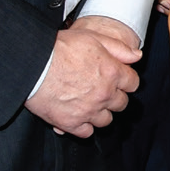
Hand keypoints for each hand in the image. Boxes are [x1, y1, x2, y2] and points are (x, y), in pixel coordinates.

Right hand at [24, 20, 141, 136]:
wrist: (33, 65)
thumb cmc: (60, 48)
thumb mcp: (93, 38)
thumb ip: (118, 48)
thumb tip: (137, 56)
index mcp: (112, 73)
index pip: (133, 84)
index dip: (125, 80)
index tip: (118, 79)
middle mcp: (104, 94)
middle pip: (121, 103)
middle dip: (114, 97)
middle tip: (102, 90)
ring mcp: (89, 111)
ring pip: (106, 120)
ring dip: (100, 112)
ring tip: (89, 103)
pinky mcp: (71, 123)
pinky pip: (87, 132)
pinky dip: (84, 126)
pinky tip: (78, 116)